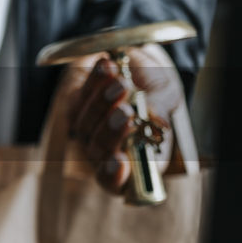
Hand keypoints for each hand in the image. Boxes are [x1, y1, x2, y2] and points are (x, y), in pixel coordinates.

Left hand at [61, 43, 182, 193]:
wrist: (136, 60)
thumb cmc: (156, 88)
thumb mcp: (168, 95)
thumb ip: (160, 108)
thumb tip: (155, 117)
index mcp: (135, 160)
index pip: (116, 182)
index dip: (114, 177)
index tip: (120, 161)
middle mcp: (106, 150)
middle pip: (98, 152)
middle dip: (110, 132)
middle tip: (126, 112)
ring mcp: (87, 129)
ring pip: (84, 125)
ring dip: (102, 104)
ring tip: (121, 84)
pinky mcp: (73, 104)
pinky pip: (78, 98)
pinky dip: (93, 82)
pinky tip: (107, 67)